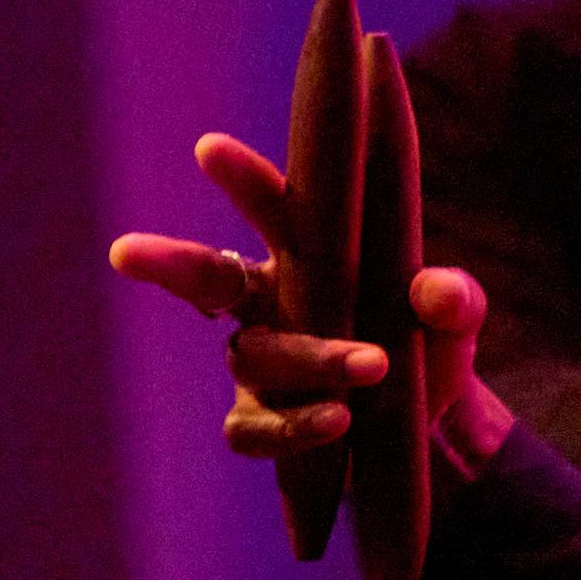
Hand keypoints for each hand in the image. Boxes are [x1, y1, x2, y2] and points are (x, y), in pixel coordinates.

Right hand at [108, 131, 511, 479]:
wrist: (428, 430)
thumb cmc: (427, 348)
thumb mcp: (454, 320)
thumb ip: (454, 299)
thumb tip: (437, 289)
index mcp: (306, 257)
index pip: (270, 210)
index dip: (239, 180)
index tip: (209, 149)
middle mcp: (267, 305)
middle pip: (207, 276)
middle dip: (169, 262)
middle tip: (127, 251)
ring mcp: (259, 367)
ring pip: (251, 356)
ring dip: (311, 358)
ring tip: (373, 363)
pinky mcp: (263, 421)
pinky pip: (253, 428)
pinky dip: (294, 426)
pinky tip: (336, 421)